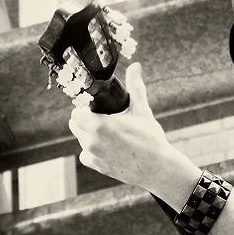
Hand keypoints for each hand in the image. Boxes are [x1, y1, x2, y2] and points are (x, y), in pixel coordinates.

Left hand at [69, 63, 193, 191]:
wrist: (158, 168)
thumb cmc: (150, 138)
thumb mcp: (141, 110)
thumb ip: (135, 87)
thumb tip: (135, 66)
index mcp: (99, 125)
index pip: (76, 112)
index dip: (84, 108)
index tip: (95, 107)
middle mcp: (91, 141)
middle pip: (75, 124)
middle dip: (84, 119)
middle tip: (102, 117)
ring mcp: (92, 155)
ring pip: (81, 139)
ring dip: (89, 134)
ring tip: (108, 132)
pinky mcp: (96, 166)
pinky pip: (86, 154)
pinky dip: (93, 150)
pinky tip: (108, 147)